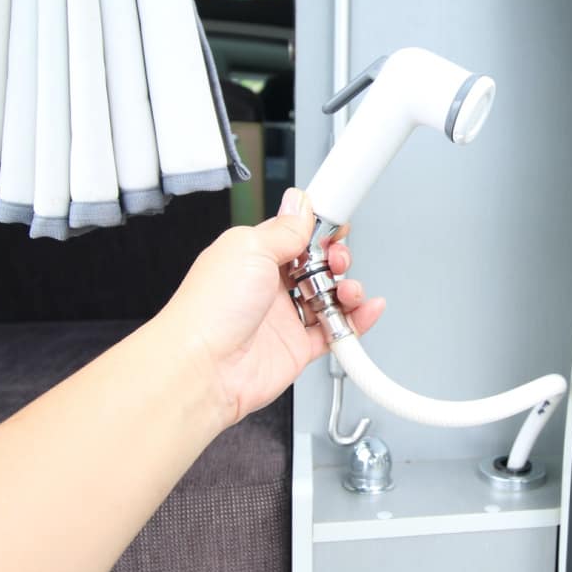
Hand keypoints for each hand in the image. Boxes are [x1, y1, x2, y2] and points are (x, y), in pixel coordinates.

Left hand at [157, 188, 384, 426]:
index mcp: (253, 256)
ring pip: (330, 298)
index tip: (337, 228)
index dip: (319, 232)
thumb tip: (299, 203)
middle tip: (337, 262)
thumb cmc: (209, 310)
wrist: (205, 368)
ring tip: (348, 291)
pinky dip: (357, 321)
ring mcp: (284, 318)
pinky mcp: (298, 347)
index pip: (295, 236)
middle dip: (336, 260)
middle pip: (318, 266)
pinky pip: (336, 332)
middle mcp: (268, 286)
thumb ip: (284, 228)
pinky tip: (367, 310)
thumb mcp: (249, 247)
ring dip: (348, 290)